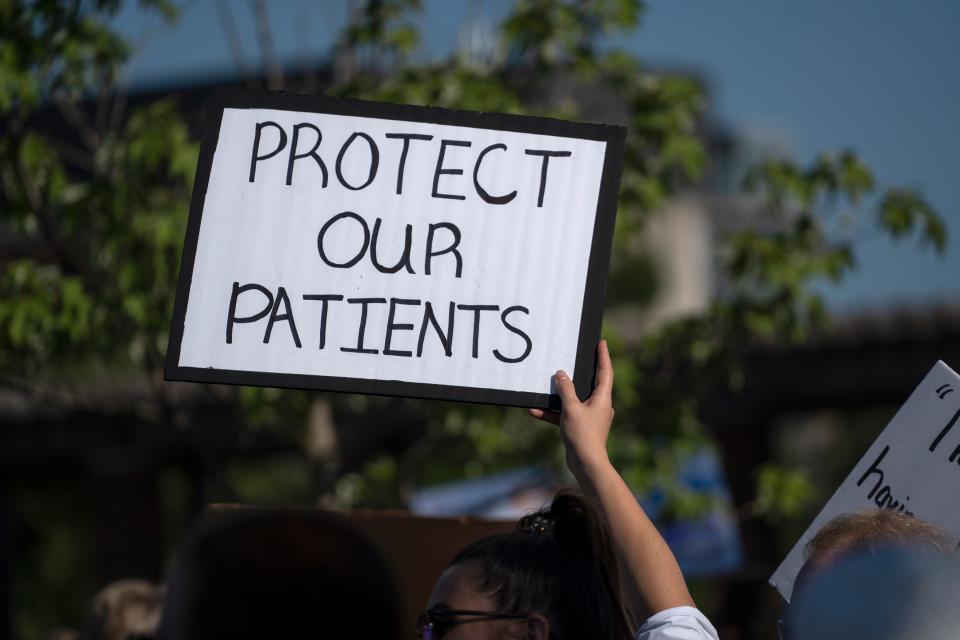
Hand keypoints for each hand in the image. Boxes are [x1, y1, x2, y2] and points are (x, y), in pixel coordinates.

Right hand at [529, 340, 613, 477]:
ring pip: (574, 400)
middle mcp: (599, 406)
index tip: (601, 343)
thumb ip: (565, 389)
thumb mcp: (571, 408)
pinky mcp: (580, 427)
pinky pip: (565, 414)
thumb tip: (561, 374)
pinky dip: (553, 412)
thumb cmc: (583, 435)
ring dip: (559, 395)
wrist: (586, 464)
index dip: (603, 356)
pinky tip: (535, 411)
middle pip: (590, 384)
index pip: (605, 372)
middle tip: (577, 357)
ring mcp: (590, 417)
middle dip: (580, 373)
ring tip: (546, 386)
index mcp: (603, 398)